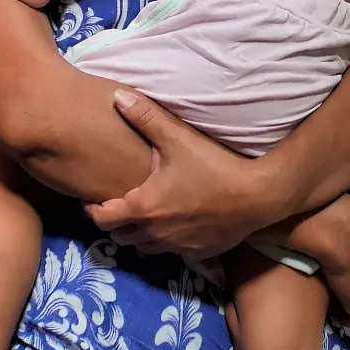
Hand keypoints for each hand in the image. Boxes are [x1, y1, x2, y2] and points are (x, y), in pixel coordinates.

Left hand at [86, 90, 278, 259]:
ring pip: (144, 248)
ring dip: (139, 234)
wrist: (257, 196)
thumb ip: (146, 116)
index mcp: (143, 207)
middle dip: (115, 223)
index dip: (92, 210)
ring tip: (145, 215)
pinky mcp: (197, 254)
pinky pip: (171, 252)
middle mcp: (154, 233)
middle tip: (119, 204)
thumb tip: (117, 95)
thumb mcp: (177, 138)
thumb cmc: (214, 166)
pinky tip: (176, 224)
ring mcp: (176, 246)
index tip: (92, 200)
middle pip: (120, 236)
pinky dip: (166, 241)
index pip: (102, 218)